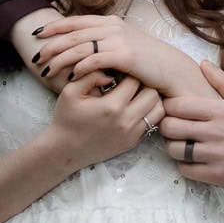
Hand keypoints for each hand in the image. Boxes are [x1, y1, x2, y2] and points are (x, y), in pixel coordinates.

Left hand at [34, 15, 214, 97]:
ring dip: (60, 59)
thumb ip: (104, 43)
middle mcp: (113, 27)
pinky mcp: (124, 54)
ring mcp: (119, 39)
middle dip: (51, 45)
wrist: (172, 70)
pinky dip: (80, 67)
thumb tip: (82, 47)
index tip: (37, 36)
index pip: (75, 22)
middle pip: (73, 34)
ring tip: (46, 71)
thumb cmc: (147, 63)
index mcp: (110, 23)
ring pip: (80, 46)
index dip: (55, 27)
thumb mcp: (123, 47)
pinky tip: (70, 76)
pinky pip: (95, 59)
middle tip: (35, 57)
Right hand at [46, 70, 163, 166]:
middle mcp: (126, 121)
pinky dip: (147, 113)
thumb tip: (111, 72)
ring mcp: (132, 134)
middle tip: (130, 82)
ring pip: (158, 109)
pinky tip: (133, 108)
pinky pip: (152, 123)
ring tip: (135, 94)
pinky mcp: (133, 142)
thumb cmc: (66, 118)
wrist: (65, 150)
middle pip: (152, 93)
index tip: (120, 72)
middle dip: (143, 84)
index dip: (129, 72)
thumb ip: (91, 75)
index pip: (135, 80)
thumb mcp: (71, 91)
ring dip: (149, 99)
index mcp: (111, 107)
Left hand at [160, 61, 223, 192]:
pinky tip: (191, 158)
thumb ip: (222, 81)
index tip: (171, 107)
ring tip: (180, 142)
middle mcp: (216, 133)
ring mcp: (215, 156)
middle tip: (171, 125)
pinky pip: (186, 170)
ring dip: (173, 146)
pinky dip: (184, 164)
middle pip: (171, 128)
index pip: (179, 106)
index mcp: (221, 111)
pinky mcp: (216, 175)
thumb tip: (202, 64)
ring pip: (175, 150)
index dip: (169, 105)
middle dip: (166, 125)